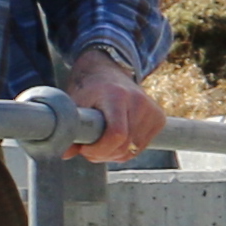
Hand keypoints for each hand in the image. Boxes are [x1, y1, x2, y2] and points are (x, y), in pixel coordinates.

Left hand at [63, 49, 163, 166]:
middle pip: (125, 146)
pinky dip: (126, 150)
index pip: (117, 134)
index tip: (84, 149)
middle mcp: (139, 101)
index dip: (100, 149)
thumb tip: (65, 154)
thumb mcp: (75, 103)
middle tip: (88, 149)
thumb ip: (71, 128)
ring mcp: (152, 110)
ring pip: (133, 150)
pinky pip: (141, 147)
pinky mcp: (159, 118)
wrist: (110, 71)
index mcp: (116, 95)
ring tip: (101, 142)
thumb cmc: (89, 89)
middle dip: (103, 154)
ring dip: (114, 154)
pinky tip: (116, 139)